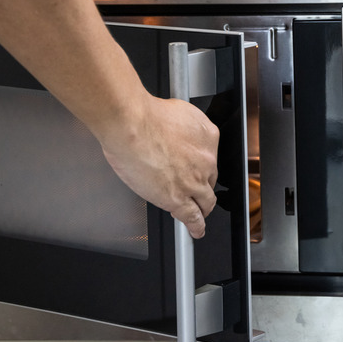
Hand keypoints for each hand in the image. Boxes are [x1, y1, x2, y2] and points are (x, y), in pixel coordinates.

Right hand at [99, 93, 218, 238]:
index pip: (209, 157)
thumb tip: (178, 132)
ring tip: (201, 214)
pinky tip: (197, 230)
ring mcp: (194, 181)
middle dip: (202, 184)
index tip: (195, 167)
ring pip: (205, 200)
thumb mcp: (178, 111)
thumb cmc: (146, 115)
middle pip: (209, 179)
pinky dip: (197, 226)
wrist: (133, 124)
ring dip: (203, 208)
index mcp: (208, 136)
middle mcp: (206, 160)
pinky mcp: (179, 199)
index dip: (200, 164)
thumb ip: (183, 125)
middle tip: (193, 188)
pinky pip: (192, 217)